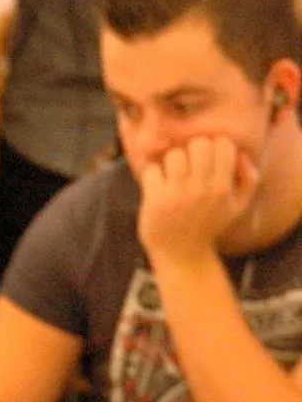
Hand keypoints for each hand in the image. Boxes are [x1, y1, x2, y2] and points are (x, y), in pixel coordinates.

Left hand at [137, 134, 256, 266]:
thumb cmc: (209, 227)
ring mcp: (178, 195)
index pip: (223, 143)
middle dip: (192, 151)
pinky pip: (152, 170)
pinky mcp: (156, 201)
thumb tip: (242, 154)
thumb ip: (249, 179)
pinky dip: (152, 176)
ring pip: (174, 155)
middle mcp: (202, 189)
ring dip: (171, 163)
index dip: (214, 147)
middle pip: (198, 144)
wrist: (183, 258)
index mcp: (222, 187)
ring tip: (172, 177)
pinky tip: (157, 188)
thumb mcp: (237, 207)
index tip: (207, 162)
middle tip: (188, 168)